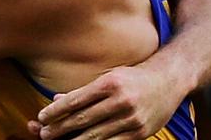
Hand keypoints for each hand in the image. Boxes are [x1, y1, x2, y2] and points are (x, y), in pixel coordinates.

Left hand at [31, 65, 184, 139]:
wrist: (169, 80)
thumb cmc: (132, 77)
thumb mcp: (108, 77)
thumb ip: (83, 91)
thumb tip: (56, 99)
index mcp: (109, 83)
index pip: (76, 100)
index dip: (56, 110)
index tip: (41, 116)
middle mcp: (120, 101)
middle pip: (83, 119)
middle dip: (60, 127)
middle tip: (42, 133)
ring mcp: (131, 119)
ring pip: (96, 135)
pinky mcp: (140, 133)